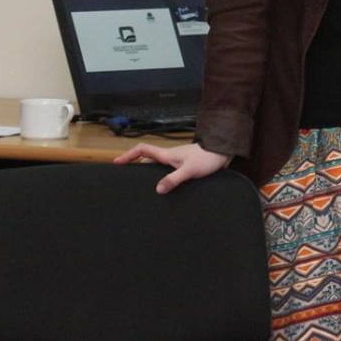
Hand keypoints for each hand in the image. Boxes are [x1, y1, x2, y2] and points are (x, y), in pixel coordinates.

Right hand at [113, 141, 231, 193]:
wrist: (223, 153)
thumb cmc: (207, 158)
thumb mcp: (189, 170)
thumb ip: (174, 179)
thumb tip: (158, 189)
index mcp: (167, 155)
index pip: (142, 150)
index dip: (128, 155)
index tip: (117, 162)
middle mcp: (169, 157)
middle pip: (147, 160)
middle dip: (135, 166)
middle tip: (125, 178)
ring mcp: (176, 162)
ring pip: (157, 167)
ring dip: (149, 174)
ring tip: (141, 187)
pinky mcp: (185, 168)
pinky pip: (168, 173)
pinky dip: (162, 179)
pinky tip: (164, 190)